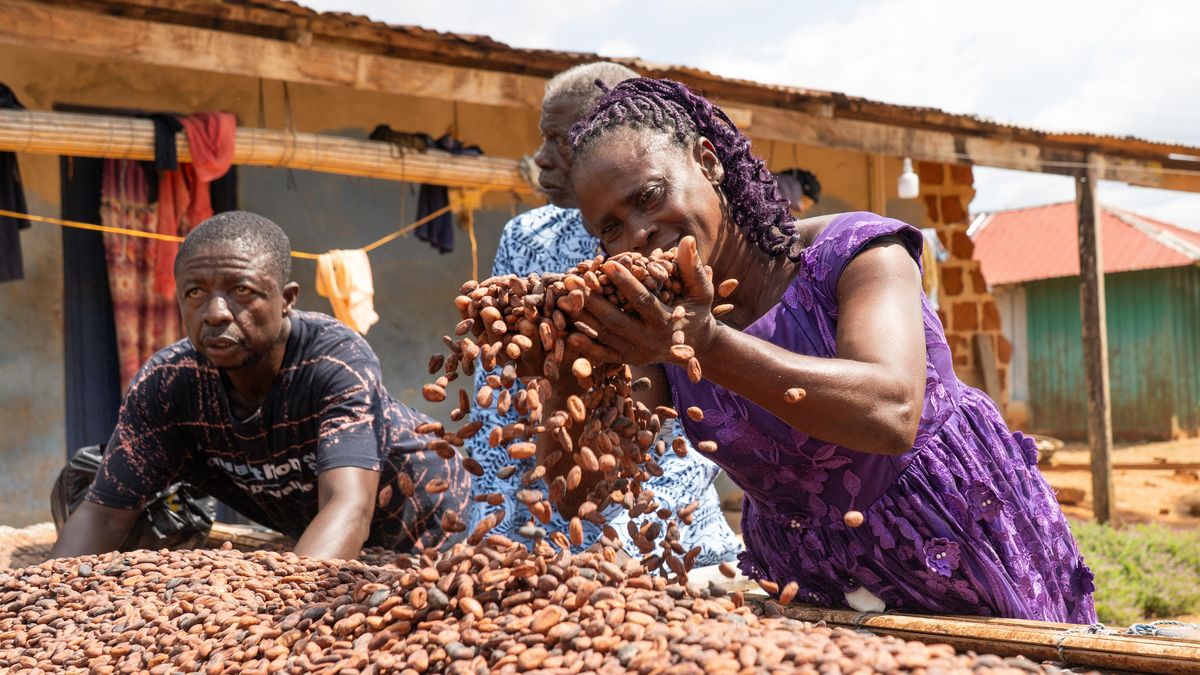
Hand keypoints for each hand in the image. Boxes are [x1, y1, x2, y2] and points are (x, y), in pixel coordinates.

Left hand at [568, 236, 717, 367]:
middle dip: (592, 299)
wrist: (697, 345)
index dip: (625, 282)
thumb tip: (688, 240)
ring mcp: (638, 353)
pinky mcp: (629, 360)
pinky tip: (567, 333)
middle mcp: (650, 341)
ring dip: (581, 318)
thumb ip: (692, 266)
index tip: (606, 263)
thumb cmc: (697, 310)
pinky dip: (585, 346)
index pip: (642, 300)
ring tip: (560, 299)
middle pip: (615, 320)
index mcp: (667, 322)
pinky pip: (603, 355)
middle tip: (571, 280)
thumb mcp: (701, 289)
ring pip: (605, 336)